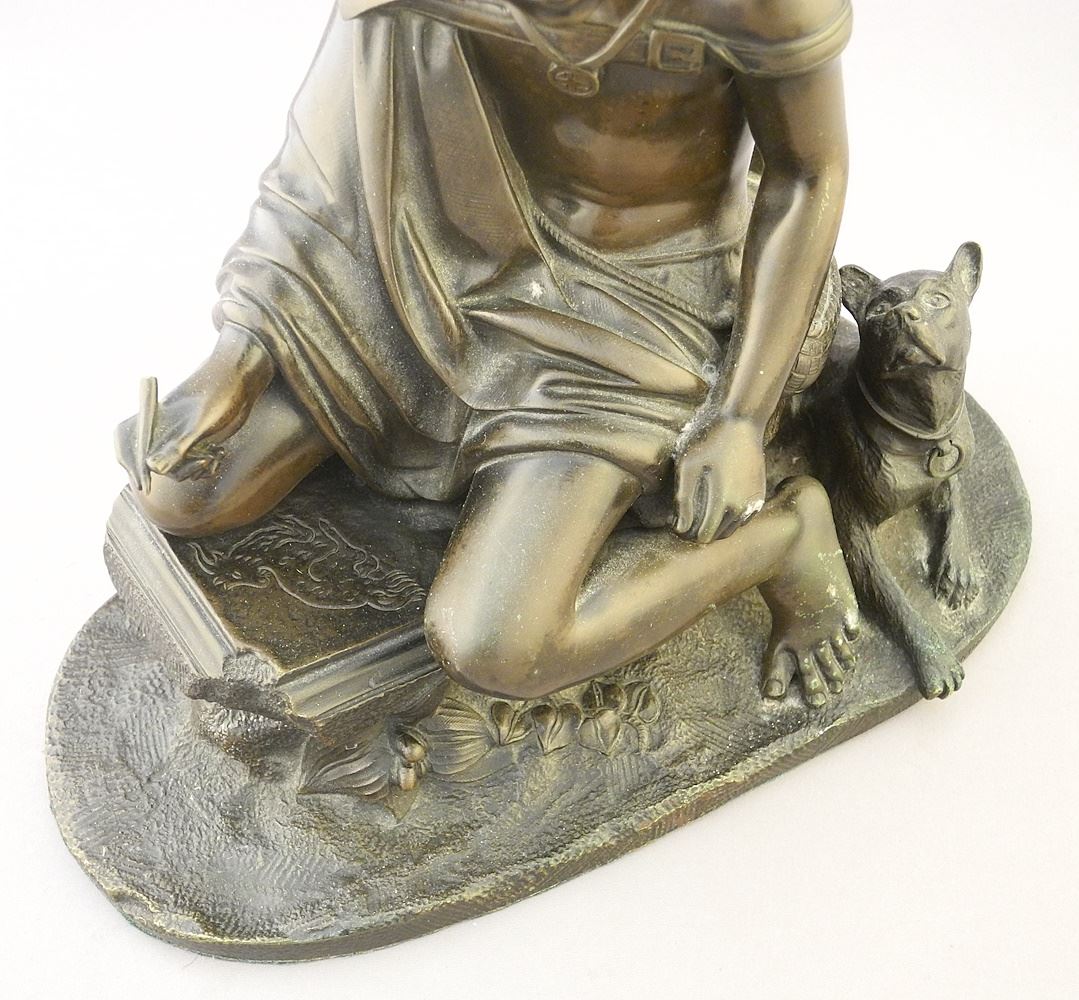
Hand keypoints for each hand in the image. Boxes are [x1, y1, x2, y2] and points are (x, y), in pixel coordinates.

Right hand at [114, 327, 273, 486]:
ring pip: (176, 471)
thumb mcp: (200, 423)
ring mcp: (178, 440)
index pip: (131, 452)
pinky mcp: (195, 445)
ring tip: (213, 455)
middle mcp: (162, 432)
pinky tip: (219, 454)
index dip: (135, 471)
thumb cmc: (217, 395)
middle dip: (177, 471)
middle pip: (154, 467)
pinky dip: (205, 468)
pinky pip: (192, 469)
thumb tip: (154, 468)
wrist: (240, 384)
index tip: (145, 486)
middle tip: (201, 463)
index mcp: (151, 422)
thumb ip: (178, 446)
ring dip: (195, 470)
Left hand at [674, 416, 766, 543]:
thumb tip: (680, 528)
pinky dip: (727, 517)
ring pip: (729, 529)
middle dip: (697, 531)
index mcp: (725, 503)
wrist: (741, 420)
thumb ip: (683, 499)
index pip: (701, 536)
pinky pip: (741, 518)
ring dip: (712, 525)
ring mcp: (754, 502)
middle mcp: (744, 509)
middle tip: (681, 516)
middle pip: (715, 536)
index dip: (684, 532)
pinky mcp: (759, 495)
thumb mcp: (687, 466)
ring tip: (696, 509)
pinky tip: (714, 503)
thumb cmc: (709, 439)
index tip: (673, 520)